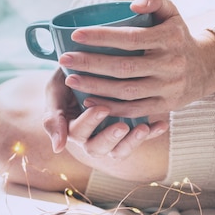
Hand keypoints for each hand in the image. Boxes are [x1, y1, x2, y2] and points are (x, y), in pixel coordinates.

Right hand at [42, 67, 167, 159]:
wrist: (89, 63)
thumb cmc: (69, 75)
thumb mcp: (55, 90)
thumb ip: (52, 116)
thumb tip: (58, 148)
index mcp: (72, 129)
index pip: (78, 133)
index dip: (89, 123)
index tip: (101, 108)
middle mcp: (91, 137)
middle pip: (98, 148)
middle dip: (110, 138)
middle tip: (122, 126)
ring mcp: (111, 136)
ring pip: (119, 151)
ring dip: (132, 142)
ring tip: (143, 128)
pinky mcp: (129, 131)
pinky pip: (140, 138)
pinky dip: (152, 133)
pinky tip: (161, 124)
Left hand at [60, 0, 214, 119]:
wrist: (205, 68)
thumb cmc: (177, 36)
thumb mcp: (172, 12)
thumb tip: (133, 4)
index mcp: (170, 39)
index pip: (131, 38)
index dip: (102, 37)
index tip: (76, 35)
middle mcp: (171, 65)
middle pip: (124, 67)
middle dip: (91, 64)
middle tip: (64, 60)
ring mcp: (168, 88)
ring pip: (126, 91)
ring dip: (95, 87)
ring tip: (70, 79)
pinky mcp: (164, 106)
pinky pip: (134, 109)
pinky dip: (109, 107)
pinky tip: (88, 100)